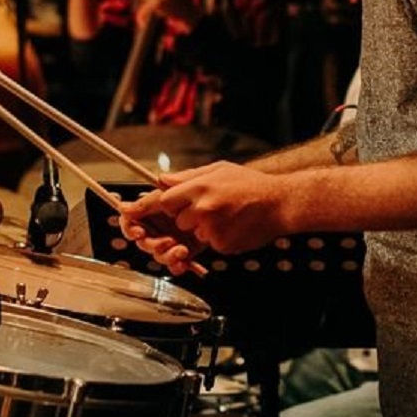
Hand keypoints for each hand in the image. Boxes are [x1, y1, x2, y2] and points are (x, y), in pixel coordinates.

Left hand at [119, 161, 293, 266]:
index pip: (162, 200)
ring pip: (191, 234)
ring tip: (226, 216)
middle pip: (175, 221)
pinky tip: (234, 226)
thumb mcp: (218, 170)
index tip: (134, 211)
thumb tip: (161, 180)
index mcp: (198, 187)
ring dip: (202, 229)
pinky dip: (217, 239)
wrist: (281, 204)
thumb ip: (187, 177)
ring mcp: (211, 229)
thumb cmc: (251, 185)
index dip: (150, 206)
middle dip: (186, 218)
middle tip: (210, 209)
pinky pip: (208, 246)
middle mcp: (202, 208)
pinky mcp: (220, 245)